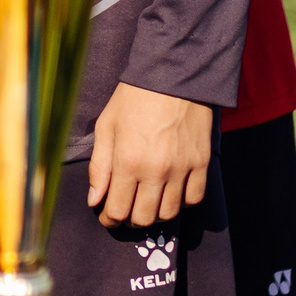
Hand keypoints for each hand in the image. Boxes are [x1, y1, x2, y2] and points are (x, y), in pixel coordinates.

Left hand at [85, 83, 211, 226]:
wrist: (172, 76)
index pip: (117, 210)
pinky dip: (180, 203)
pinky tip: (170, 193)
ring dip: (155, 214)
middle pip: (143, 218)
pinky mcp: (202, 163)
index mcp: (128, 161)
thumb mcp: (106, 127)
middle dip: (129, 219)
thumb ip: (99, 166)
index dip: (109, 218)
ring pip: (169, 214)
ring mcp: (182, 169)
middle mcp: (156, 170)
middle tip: (125, 209)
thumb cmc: (133, 99)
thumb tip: (94, 199)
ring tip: (146, 202)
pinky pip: (193, 199)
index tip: (106, 216)